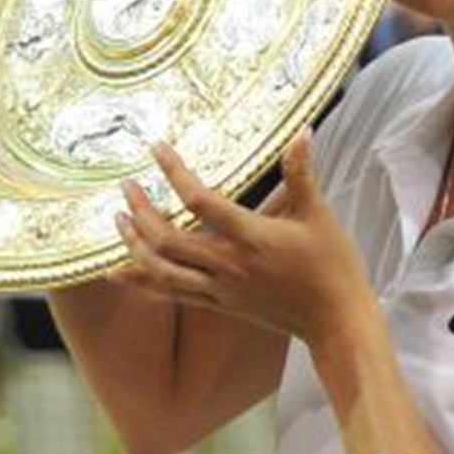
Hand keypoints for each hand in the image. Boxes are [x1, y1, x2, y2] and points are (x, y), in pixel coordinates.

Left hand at [114, 133, 374, 350]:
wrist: (335, 321)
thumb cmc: (332, 266)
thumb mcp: (319, 214)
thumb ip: (302, 173)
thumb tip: (302, 132)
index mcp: (250, 237)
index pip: (200, 201)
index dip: (174, 172)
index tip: (158, 148)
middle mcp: (228, 265)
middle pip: (167, 239)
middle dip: (140, 210)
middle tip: (126, 185)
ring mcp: (221, 288)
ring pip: (162, 270)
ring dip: (133, 245)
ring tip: (118, 220)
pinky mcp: (221, 304)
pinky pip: (173, 293)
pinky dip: (142, 281)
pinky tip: (119, 272)